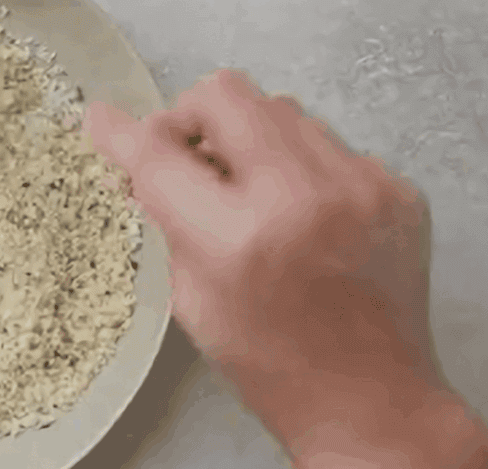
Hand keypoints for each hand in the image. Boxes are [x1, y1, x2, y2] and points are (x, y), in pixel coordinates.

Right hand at [85, 70, 487, 467]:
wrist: (369, 400)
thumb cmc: (270, 361)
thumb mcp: (192, 297)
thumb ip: (171, 217)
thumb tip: (145, 158)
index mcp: (238, 238)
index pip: (160, 158)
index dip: (120, 134)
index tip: (100, 118)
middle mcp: (303, 197)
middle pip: (225, 96)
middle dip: (188, 119)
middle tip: (184, 157)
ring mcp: (360, 186)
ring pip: (279, 110)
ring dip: (247, 140)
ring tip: (246, 191)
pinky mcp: (395, 188)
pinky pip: (327, 145)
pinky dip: (298, 168)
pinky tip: (299, 215)